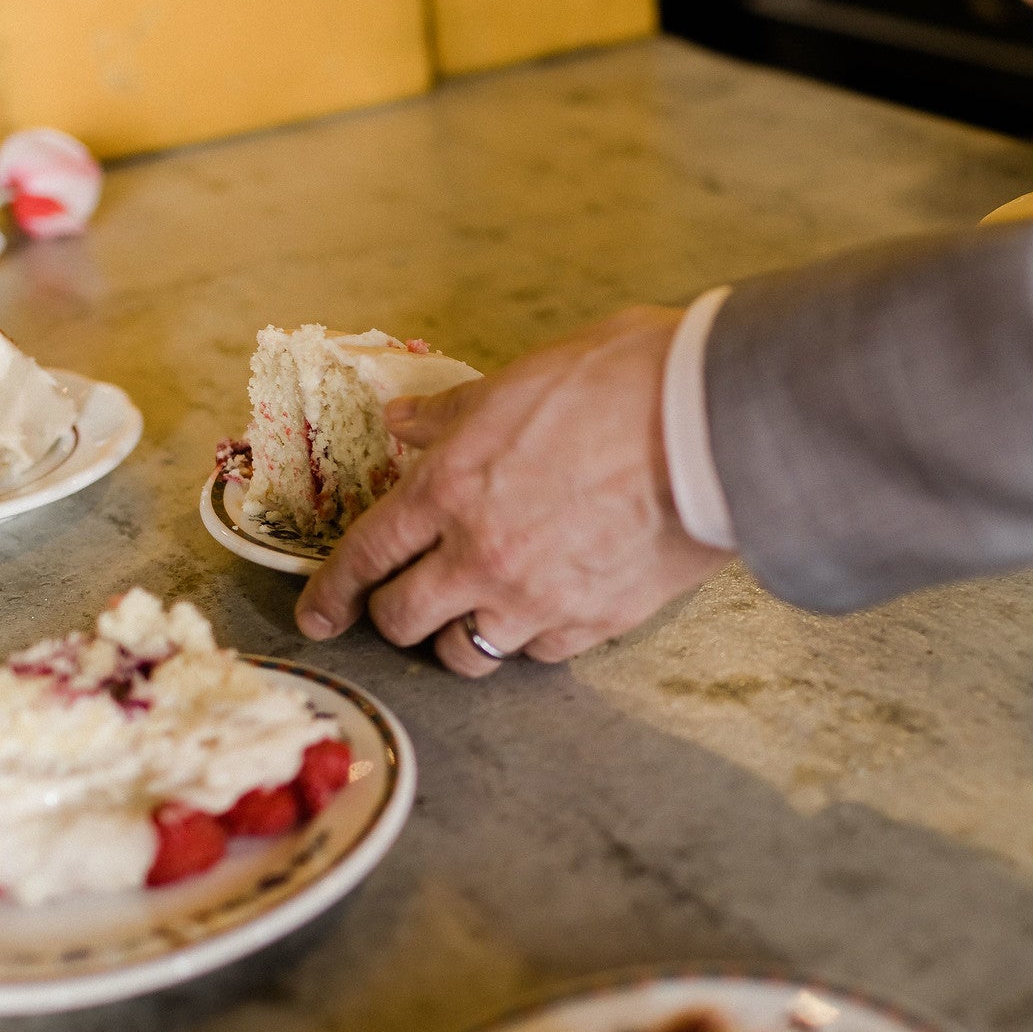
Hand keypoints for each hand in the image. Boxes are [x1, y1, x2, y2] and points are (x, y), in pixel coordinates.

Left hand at [294, 306, 733, 676]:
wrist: (712, 425)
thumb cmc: (623, 381)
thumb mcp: (523, 377)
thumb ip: (456, 412)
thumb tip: (405, 423)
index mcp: (450, 487)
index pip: (365, 553)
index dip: (333, 591)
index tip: (320, 615)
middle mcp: (481, 555)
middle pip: (403, 619)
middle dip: (393, 614)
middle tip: (405, 602)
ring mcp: (537, 598)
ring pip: (466, 654)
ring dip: (459, 636)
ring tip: (476, 612)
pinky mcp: (594, 622)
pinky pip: (539, 654)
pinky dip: (532, 638)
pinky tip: (546, 608)